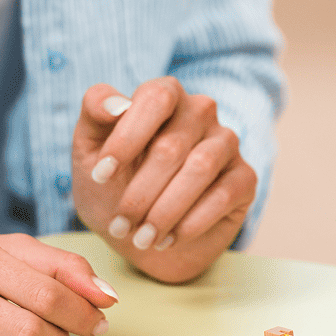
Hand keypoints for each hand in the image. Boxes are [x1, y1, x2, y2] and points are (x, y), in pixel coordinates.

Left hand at [72, 79, 256, 282]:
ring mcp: (226, 143)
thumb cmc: (115, 186)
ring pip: (200, 169)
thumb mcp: (90, 150)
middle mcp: (201, 112)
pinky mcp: (245, 178)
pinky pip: (223, 195)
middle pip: (172, 146)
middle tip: (120, 225)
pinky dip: (190, 223)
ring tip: (142, 239)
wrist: (141, 233)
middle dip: (140, 193)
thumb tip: (115, 104)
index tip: (100, 177)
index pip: (155, 98)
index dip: (127, 137)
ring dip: (164, 211)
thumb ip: (94, 112)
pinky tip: (167, 240)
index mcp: (165, 95)